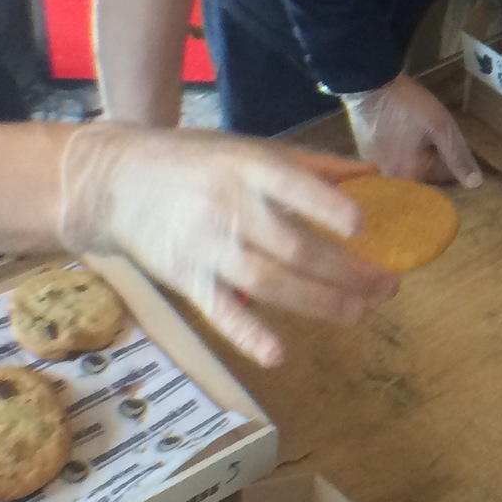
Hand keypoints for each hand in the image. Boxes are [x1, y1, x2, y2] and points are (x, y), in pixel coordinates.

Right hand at [57, 123, 397, 365]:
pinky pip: (222, 312)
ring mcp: (208, 248)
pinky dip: (249, 335)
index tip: (363, 227)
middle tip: (388, 287)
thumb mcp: (249, 147)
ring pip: (271, 283)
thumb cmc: (193, 160)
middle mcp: (231, 209)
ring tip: (361, 312)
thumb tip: (372, 175)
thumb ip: (310, 164)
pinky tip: (278, 354)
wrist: (113, 182)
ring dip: (321, 302)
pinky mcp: (189, 280)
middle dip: (347, 272)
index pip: (293, 186)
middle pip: (295, 247)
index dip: (329, 208)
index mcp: (248, 169)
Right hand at [342, 75, 482, 187]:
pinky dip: (400, 147)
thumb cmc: (408, 106)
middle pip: (426, 171)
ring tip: (419, 131)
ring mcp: (376, 165)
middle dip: (435, 156)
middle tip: (435, 132)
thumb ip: (458, 156)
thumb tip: (475, 184)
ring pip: (409, 163)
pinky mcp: (366, 151)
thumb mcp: (441, 127)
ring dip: (417, 151)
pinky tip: (401, 131)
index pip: (445, 175)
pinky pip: (392, 156)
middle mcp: (392, 177)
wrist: (368, 84)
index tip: (453, 138)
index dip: (454, 156)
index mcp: (412, 174)